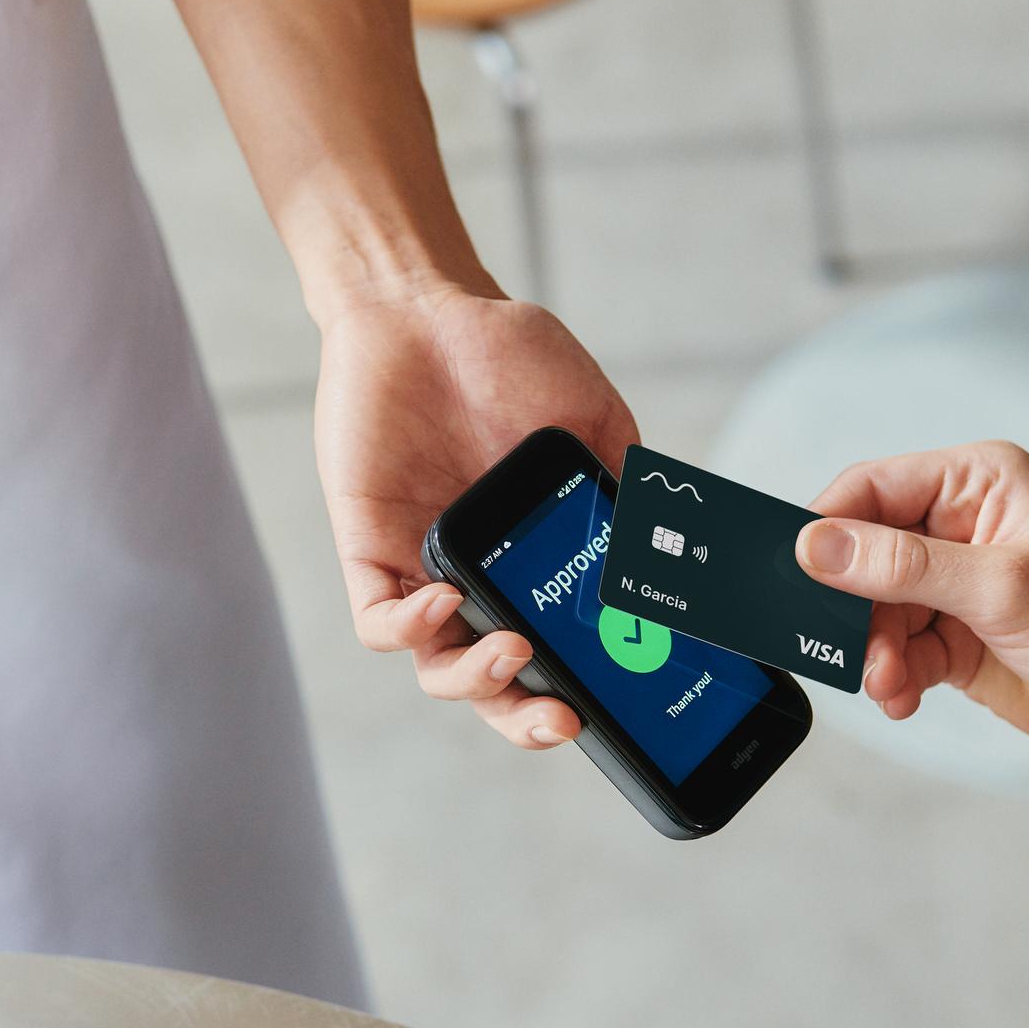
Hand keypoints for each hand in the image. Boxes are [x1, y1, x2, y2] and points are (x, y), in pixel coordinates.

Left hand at [313, 282, 635, 747]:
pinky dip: (411, 628)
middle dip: (527, 718)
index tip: (618, 706)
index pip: (556, 652)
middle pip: (496, 686)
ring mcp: (421, 570)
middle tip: (563, 719)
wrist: (422, 308)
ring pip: (438, 668)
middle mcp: (477, 578)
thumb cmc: (505, 356)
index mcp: (533, 560)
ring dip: (477, 681)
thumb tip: (661, 556)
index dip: (583, 692)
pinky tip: (446, 604)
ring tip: (515, 654)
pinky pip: (381, 621)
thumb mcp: (591, 420)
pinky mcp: (367, 550)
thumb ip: (621, 486)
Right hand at [794, 441, 1028, 797]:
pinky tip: (903, 697)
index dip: (829, 527)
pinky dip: (893, 676)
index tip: (797, 573)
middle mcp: (963, 525)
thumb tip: (817, 545)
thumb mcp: (1003, 587)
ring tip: (889, 683)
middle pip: (865, 553)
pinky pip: (899, 650)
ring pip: (876, 609)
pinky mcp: (961, 637)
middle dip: (852, 604)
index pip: (874, 487)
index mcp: (979, 482)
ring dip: (872, 649)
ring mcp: (960, 585)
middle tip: (847, 643)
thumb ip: (904, 567)